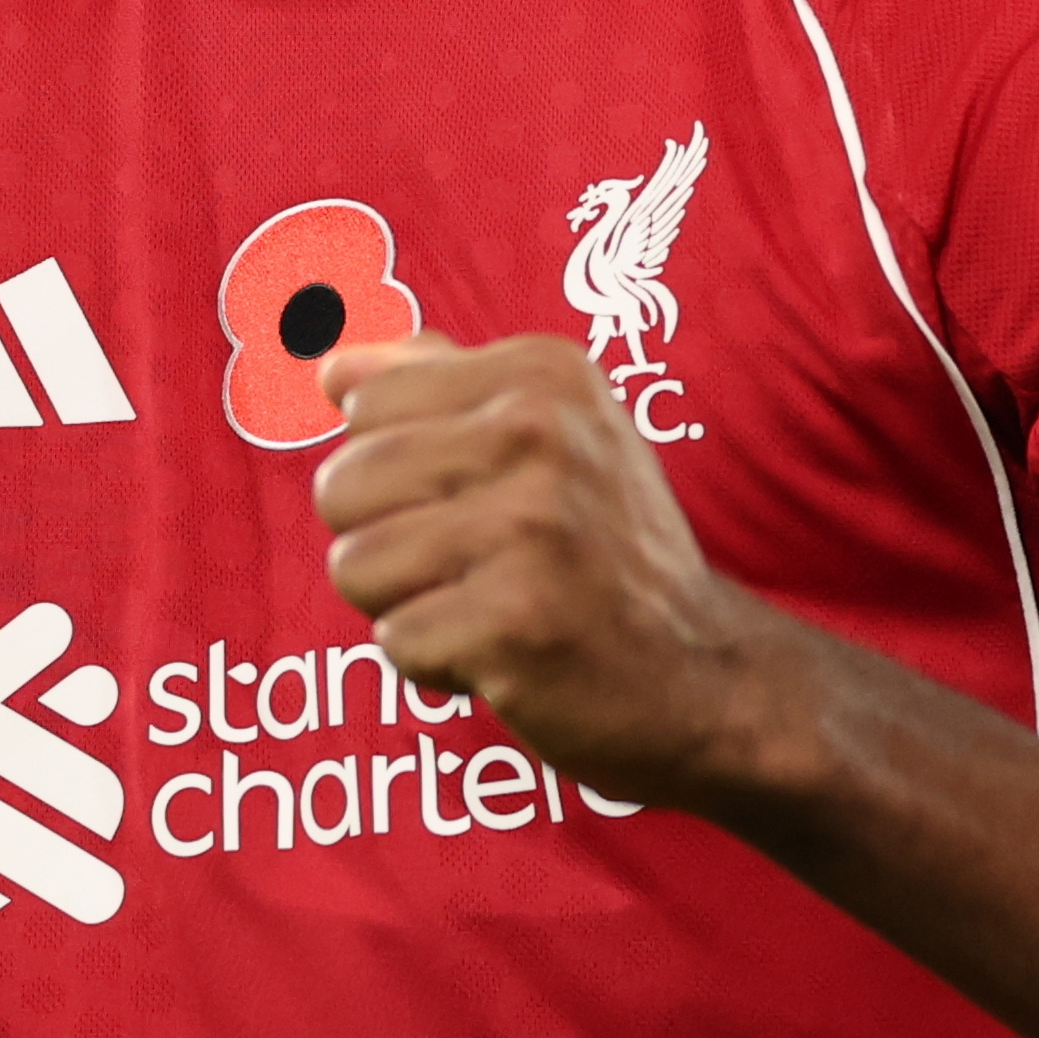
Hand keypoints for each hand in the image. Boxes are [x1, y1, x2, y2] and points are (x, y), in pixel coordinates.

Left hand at [313, 333, 804, 811]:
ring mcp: (531, 527)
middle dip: (388, 541)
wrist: (706, 672)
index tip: (478, 501)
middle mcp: (540, 433)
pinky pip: (394, 640)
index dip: (399, 472)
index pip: (364, 406)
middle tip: (478, 565)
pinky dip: (437, 663)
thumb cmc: (606, 551)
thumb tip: (332, 364)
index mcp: (542, 373)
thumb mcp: (553, 437)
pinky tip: (506, 652)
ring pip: (354, 564)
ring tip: (489, 605)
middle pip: (342, 485)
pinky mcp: (514, 621)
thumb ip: (440, 387)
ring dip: (408, 606)